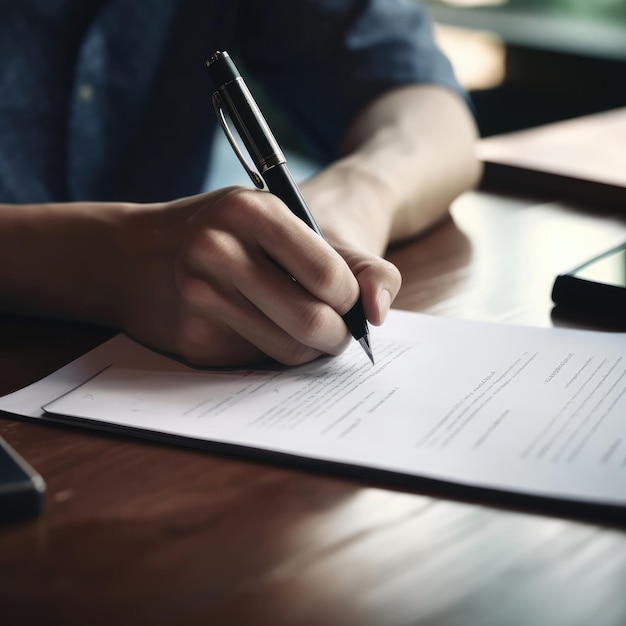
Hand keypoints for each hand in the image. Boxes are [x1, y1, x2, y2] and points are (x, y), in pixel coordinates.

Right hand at [118, 187, 399, 366]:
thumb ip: (342, 258)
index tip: (345, 302)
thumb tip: (376, 313)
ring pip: (288, 350)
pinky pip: (257, 362)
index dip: (349, 299)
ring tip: (304, 328)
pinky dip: (271, 351)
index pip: (328, 276)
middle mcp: (218, 251)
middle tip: (338, 332)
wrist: (132, 254)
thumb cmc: (221, 232)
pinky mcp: (192, 340)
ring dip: (309, 348)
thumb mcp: (272, 217)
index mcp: (249, 210)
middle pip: (310, 321)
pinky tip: (258, 329)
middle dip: (337, 336)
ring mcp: (199, 299)